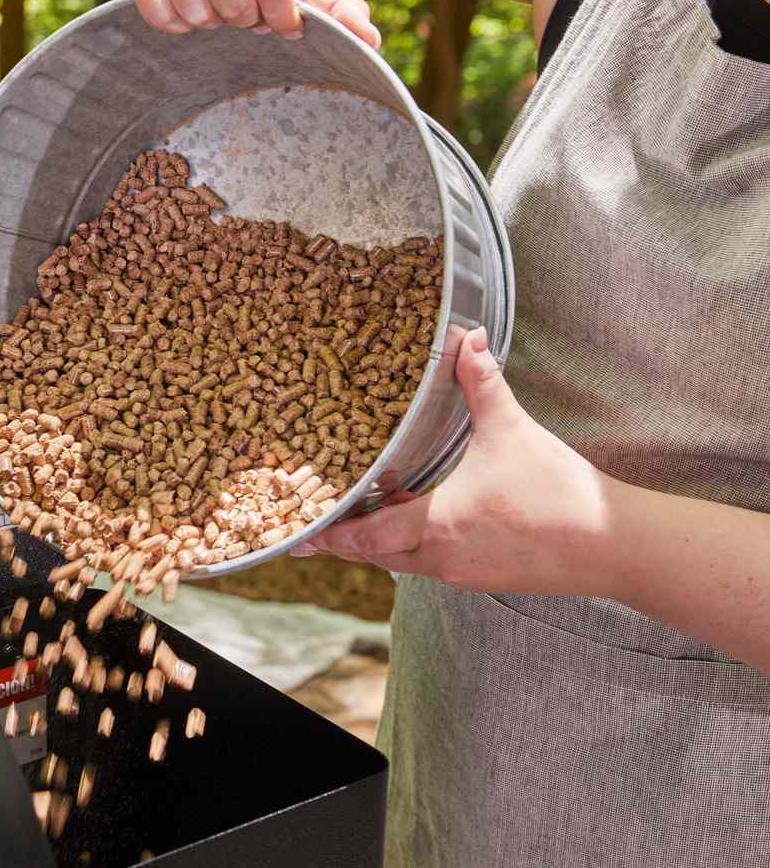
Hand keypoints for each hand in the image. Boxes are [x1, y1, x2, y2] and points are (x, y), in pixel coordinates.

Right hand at [130, 0, 379, 46]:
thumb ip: (335, 5)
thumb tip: (369, 39)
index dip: (281, 15)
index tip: (284, 22)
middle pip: (233, 0)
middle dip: (247, 19)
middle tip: (250, 10)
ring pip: (197, 11)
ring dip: (214, 23)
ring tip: (223, 6)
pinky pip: (160, 15)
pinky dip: (179, 26)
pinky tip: (193, 10)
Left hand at [289, 328, 620, 598]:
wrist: (615, 545)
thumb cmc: (559, 492)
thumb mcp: (512, 430)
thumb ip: (482, 383)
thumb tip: (468, 338)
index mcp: (436, 525)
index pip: (365, 538)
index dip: (331, 533)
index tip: (299, 532)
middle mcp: (442, 559)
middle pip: (375, 556)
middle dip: (346, 540)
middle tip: (315, 524)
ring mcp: (464, 573)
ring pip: (404, 561)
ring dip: (382, 539)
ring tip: (369, 507)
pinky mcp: (486, 578)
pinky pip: (434, 564)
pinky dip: (415, 544)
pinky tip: (422, 513)